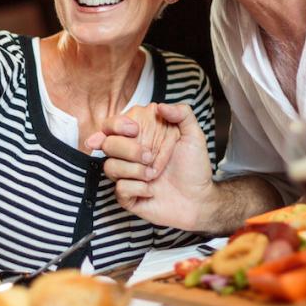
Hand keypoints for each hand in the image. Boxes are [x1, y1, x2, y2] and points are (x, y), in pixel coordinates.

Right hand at [90, 103, 214, 229]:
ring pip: (109, 167)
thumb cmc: (194, 167)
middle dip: (128, 150)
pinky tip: (151, 190)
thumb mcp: (194, 136)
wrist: (199, 199)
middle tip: (149, 157)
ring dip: (135, 171)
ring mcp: (127, 174)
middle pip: (107, 144)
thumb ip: (182, 113)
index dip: (117, 125)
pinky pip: (119, 189)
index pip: (112, 124)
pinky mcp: (127, 195)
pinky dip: (138, 189)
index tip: (134, 130)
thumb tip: (161, 106)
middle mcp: (130, 153)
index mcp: (141, 136)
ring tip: (154, 175)